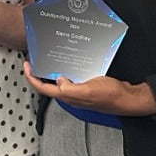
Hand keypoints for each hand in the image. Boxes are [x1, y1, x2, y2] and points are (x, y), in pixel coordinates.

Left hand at [23, 61, 155, 115]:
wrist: (128, 98)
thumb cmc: (111, 96)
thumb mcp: (89, 91)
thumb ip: (71, 88)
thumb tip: (58, 81)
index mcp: (69, 97)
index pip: (44, 89)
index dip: (32, 78)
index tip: (27, 66)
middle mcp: (71, 95)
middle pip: (49, 86)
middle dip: (39, 73)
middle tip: (34, 59)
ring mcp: (79, 91)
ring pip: (59, 81)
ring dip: (52, 70)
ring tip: (47, 57)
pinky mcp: (86, 86)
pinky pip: (71, 78)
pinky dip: (66, 69)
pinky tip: (68, 60)